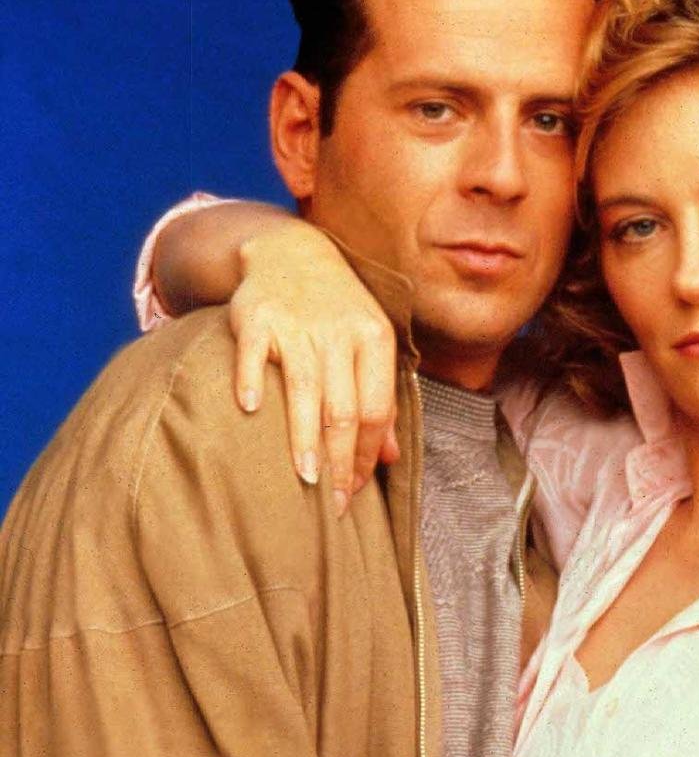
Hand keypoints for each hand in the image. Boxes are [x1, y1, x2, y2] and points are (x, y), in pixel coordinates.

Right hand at [230, 224, 398, 509]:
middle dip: (340, 462)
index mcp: (375, 340)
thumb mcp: (369, 348)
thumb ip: (381, 401)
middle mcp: (339, 332)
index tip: (353, 491)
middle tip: (333, 503)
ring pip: (306, 391)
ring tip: (306, 480)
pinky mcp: (257, 316)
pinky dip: (251, 381)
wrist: (291, 253)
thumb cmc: (336, 315)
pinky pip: (254, 354)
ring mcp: (298, 323)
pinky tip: (249, 411)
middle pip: (345, 410)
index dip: (366, 457)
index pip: (376, 411)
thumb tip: (391, 458)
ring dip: (305, 439)